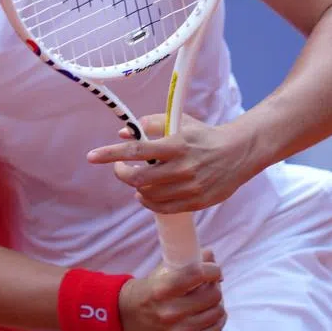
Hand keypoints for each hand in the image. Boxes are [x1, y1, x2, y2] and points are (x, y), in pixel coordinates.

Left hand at [86, 115, 252, 213]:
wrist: (239, 153)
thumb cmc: (205, 135)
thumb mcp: (180, 122)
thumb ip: (151, 124)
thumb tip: (123, 132)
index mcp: (176, 144)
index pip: (136, 150)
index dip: (111, 153)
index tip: (92, 156)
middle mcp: (181, 167)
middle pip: (138, 178)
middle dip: (122, 174)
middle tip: (120, 169)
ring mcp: (189, 187)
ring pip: (148, 195)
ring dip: (136, 188)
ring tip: (138, 181)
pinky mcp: (195, 201)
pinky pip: (163, 208)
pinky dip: (149, 202)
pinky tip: (148, 194)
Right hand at [119, 250, 226, 330]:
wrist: (130, 317)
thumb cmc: (151, 289)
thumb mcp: (162, 270)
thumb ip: (187, 260)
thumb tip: (211, 256)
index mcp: (162, 289)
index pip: (197, 274)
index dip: (212, 269)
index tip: (214, 269)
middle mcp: (170, 312)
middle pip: (213, 295)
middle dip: (215, 286)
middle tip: (210, 284)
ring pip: (218, 312)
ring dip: (218, 302)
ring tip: (210, 298)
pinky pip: (215, 329)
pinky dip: (217, 319)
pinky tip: (211, 312)